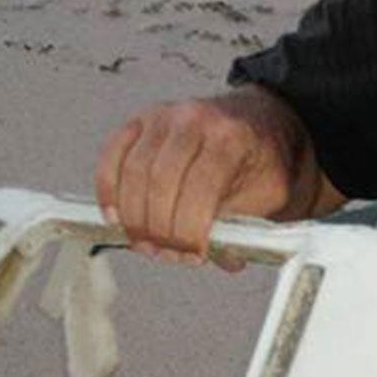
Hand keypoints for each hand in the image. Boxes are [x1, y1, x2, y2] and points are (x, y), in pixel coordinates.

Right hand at [94, 89, 315, 263]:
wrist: (257, 120)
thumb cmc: (260, 158)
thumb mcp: (266, 195)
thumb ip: (245, 227)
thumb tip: (226, 259)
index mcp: (231, 137)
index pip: (201, 186)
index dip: (191, 229)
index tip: (193, 254)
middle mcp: (194, 119)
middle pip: (161, 180)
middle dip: (160, 228)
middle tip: (165, 253)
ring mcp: (164, 116)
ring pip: (134, 171)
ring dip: (134, 216)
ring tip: (146, 243)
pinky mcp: (141, 121)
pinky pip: (113, 156)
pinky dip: (109, 189)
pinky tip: (117, 216)